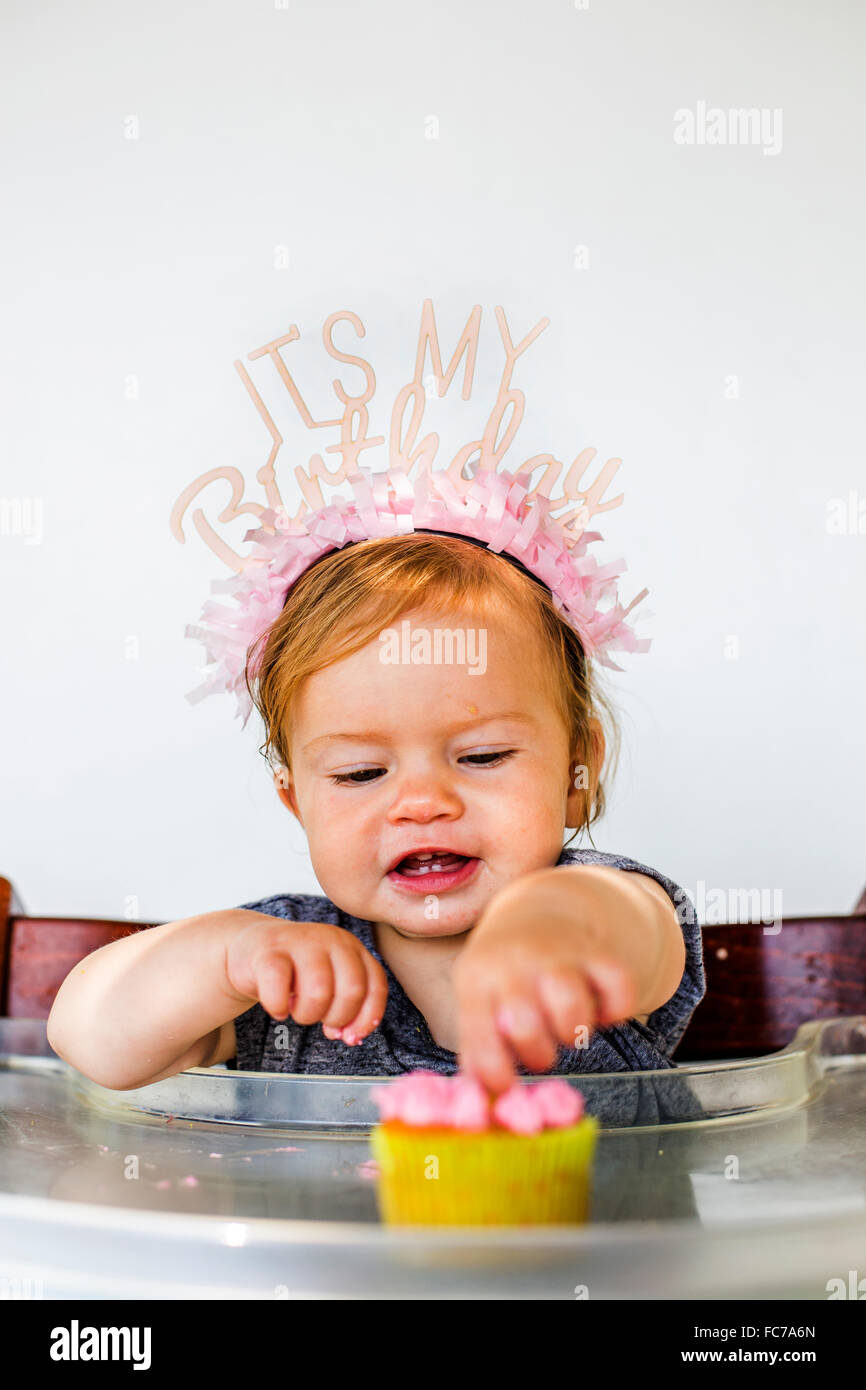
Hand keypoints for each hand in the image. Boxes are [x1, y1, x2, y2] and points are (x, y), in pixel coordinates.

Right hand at [225, 917, 387, 1044]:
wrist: (251, 946)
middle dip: (337, 1018)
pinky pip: (279, 989)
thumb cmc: (295, 972)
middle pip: (352, 990)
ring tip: (296, 1010)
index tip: (350, 1037)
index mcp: (351, 947)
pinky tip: (277, 1007)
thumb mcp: (329, 982)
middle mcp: (331, 939)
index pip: (375, 985)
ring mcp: (300, 941)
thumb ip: (347, 1006)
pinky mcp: (269, 951)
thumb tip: (351, 1036)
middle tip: (319, 1020)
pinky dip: (278, 1008)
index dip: (366, 1019)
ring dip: (307, 1015)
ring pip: (319, 991)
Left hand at [452, 884, 638, 1093]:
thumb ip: (477, 1046)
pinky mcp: (596, 951)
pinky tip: (601, 1012)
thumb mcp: (475, 997)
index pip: (480, 1038)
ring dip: (574, 1034)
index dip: (495, 1073)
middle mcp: (516, 962)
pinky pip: (619, 988)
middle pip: (526, 1024)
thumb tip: (483, 1098)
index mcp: (477, 978)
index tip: (507, 1087)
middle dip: (538, 1054)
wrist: (532, 914)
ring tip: (567, 1030)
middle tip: (541, 1051)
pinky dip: (617, 1011)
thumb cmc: (501, 973)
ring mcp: (558, 954)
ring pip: (571, 1007)